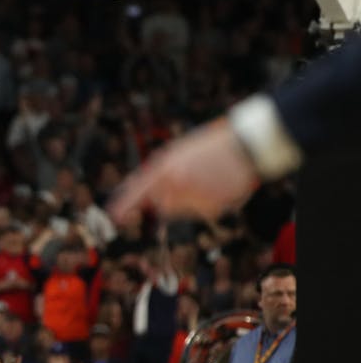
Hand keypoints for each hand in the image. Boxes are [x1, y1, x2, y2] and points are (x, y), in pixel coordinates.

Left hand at [108, 121, 259, 221]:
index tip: (115, 216)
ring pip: (180, 211)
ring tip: (205, 180)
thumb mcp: (177, 151)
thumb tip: (140, 190)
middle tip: (187, 182)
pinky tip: (216, 186)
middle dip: (167, 200)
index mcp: (165, 168)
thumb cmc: (210, 146)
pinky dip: (206, 204)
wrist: (246, 146)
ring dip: (186, 202)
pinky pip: (201, 213)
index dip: (124, 205)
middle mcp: (177, 186)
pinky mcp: (212, 210)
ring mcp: (194, 199)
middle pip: (161, 206)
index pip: (137, 192)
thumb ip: (158, 172)